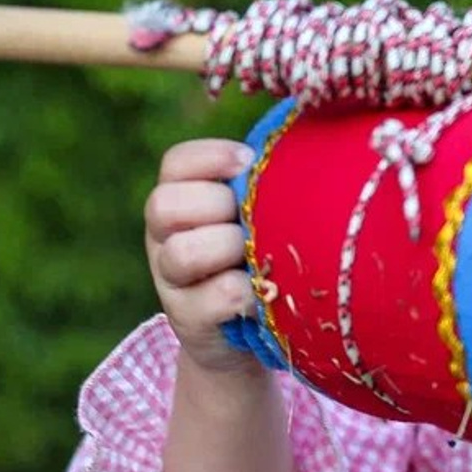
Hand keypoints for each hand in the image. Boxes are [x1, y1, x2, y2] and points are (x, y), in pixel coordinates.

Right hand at [144, 139, 261, 376]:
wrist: (250, 327)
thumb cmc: (260, 249)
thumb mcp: (254, 209)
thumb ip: (263, 180)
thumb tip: (307, 145)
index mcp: (181, 197)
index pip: (176, 163)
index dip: (211, 157)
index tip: (248, 161)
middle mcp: (164, 237)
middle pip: (165, 205)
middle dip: (216, 205)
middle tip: (247, 218)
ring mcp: (171, 281)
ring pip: (182, 253)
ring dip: (228, 248)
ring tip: (254, 254)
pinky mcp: (189, 319)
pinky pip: (217, 296)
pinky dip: (247, 290)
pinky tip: (264, 289)